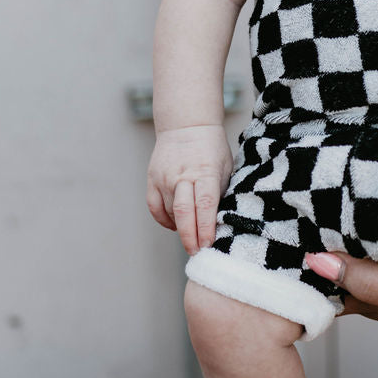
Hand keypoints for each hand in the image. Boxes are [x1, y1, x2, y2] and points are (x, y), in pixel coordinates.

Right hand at [146, 124, 232, 253]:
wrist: (187, 125)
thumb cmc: (212, 149)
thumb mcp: (225, 167)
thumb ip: (220, 193)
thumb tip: (221, 223)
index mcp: (205, 171)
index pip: (205, 204)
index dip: (206, 227)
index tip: (208, 244)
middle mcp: (182, 175)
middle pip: (183, 211)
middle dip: (190, 236)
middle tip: (196, 252)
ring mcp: (164, 178)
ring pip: (170, 212)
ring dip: (181, 228)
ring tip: (192, 235)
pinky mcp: (152, 179)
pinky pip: (154, 207)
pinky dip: (164, 220)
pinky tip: (175, 224)